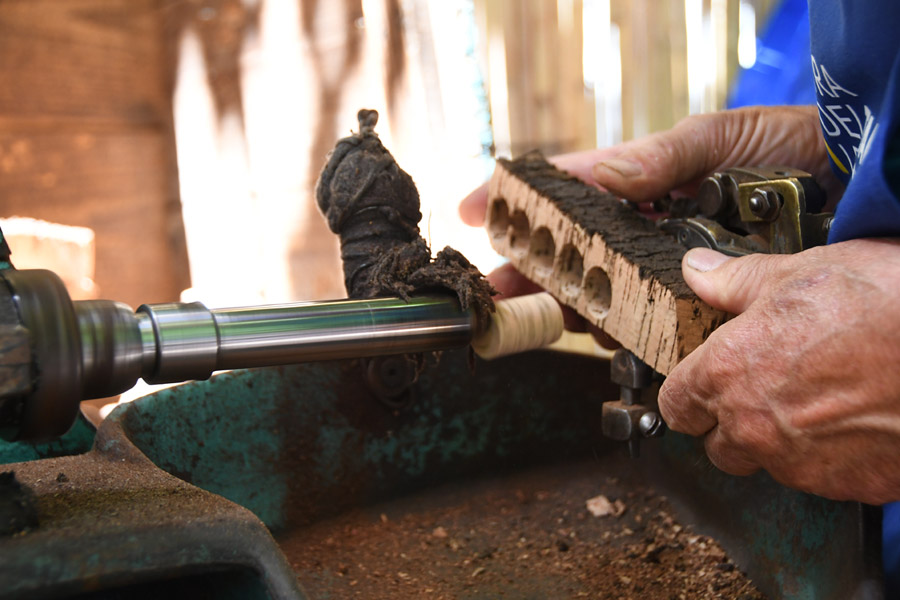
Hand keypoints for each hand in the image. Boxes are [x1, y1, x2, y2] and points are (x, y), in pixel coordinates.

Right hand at [460, 105, 838, 347]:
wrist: (852, 184)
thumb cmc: (787, 147)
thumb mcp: (719, 138)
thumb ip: (657, 159)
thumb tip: (599, 177)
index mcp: (642, 182)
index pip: (566, 190)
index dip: (516, 201)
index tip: (472, 212)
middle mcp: (646, 228)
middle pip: (572, 253)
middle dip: (531, 272)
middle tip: (499, 291)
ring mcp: (669, 266)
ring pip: (603, 292)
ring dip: (573, 306)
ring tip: (551, 314)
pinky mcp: (698, 301)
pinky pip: (648, 322)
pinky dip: (621, 332)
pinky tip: (606, 335)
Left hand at [658, 241, 899, 503]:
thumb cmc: (885, 305)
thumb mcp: (799, 274)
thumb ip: (735, 282)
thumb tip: (698, 273)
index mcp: (727, 374)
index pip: (675, 405)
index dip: (687, 391)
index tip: (702, 382)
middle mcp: (753, 427)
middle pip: (716, 444)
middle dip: (730, 421)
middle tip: (764, 387)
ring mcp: (800, 464)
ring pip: (766, 463)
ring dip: (777, 441)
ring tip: (815, 399)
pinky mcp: (846, 485)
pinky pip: (818, 478)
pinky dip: (826, 457)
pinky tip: (850, 420)